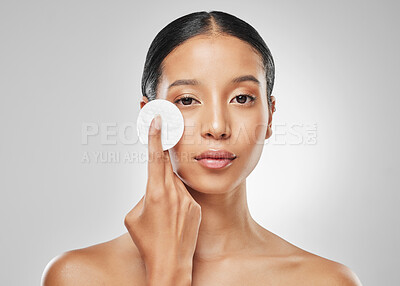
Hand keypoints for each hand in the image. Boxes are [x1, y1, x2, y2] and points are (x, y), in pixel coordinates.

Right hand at [124, 114, 200, 284]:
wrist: (170, 263)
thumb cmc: (147, 241)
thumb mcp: (134, 217)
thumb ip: (144, 195)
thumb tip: (153, 187)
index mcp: (154, 192)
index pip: (155, 157)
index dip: (155, 137)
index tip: (157, 120)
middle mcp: (173, 192)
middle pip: (166, 168)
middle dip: (160, 164)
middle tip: (158, 166)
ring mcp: (187, 199)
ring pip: (174, 184)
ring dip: (166, 192)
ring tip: (163, 214)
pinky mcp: (195, 207)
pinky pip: (183, 196)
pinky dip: (176, 202)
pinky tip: (173, 219)